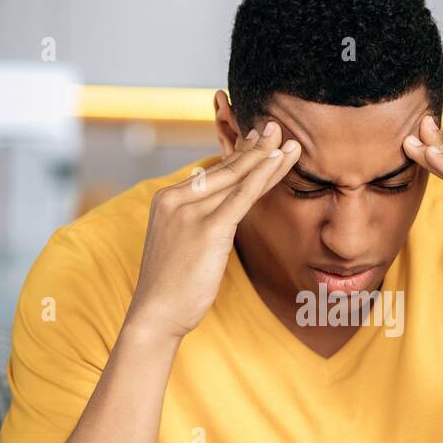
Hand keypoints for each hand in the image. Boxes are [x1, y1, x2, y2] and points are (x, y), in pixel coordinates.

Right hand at [127, 121, 300, 339]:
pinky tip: (279, 162)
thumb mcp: (180, 245)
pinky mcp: (207, 228)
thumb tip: (220, 212)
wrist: (155, 314)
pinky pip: (241, 197)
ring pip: (237, 179)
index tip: (256, 140)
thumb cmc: (171, 286)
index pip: (211, 173)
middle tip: (276, 127)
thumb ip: (196, 222)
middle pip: (225, 170)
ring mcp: (190, 211)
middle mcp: (176, 198)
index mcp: (167, 199)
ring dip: (265, 158)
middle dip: (255, 148)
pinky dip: (262, 177)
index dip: (238, 156)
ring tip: (288, 140)